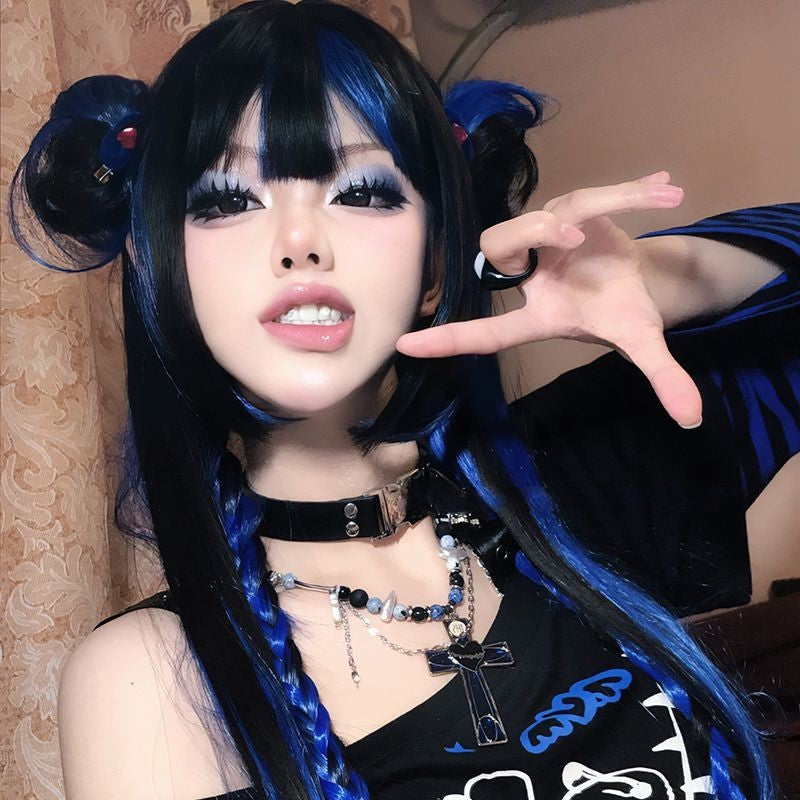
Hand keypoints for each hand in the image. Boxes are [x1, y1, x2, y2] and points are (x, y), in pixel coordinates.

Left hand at [395, 172, 702, 427]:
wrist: (630, 275)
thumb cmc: (618, 311)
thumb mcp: (640, 340)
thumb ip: (662, 377)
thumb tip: (694, 420)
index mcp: (538, 313)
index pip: (484, 331)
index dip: (447, 339)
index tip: (403, 347)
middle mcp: (530, 273)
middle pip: (497, 248)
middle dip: (532, 235)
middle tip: (576, 234)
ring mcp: (543, 237)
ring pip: (541, 212)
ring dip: (597, 205)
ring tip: (660, 199)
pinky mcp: (565, 208)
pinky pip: (588, 195)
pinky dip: (631, 192)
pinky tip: (669, 189)